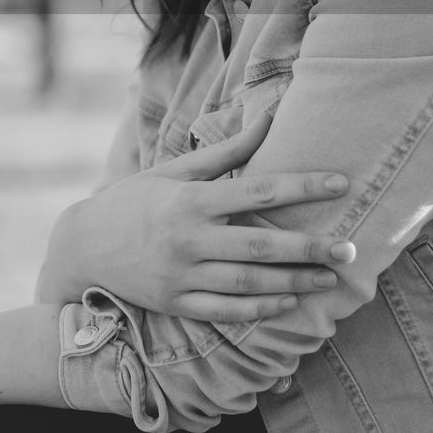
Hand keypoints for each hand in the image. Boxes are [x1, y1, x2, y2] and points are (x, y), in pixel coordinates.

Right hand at [39, 113, 354, 321]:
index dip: (302, 187)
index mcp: (189, 201)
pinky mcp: (177, 304)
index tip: (341, 183)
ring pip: (249, 285)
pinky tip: (290, 300)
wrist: (82, 247)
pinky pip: (227, 312)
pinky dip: (261, 309)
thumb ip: (226, 153)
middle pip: (261, 247)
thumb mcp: (174, 171)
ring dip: (295, 282)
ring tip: (330, 277)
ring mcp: (182, 277)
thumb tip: (270, 119)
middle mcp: (187, 240)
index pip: (257, 192)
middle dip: (310, 248)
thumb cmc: (135, 200)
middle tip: (350, 249)